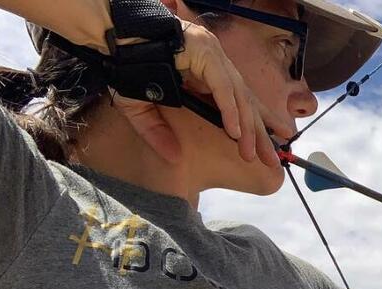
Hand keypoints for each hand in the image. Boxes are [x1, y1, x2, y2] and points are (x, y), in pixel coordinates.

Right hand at [114, 20, 294, 164]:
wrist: (109, 35)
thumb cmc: (125, 64)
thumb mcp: (142, 107)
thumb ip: (157, 132)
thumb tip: (174, 157)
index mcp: (207, 72)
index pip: (239, 102)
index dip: (255, 125)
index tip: (269, 148)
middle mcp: (215, 62)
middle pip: (245, 102)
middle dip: (259, 133)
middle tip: (272, 160)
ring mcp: (212, 54)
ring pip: (238, 96)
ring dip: (247, 127)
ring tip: (253, 153)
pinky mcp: (204, 51)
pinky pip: (222, 86)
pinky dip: (230, 109)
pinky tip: (235, 132)